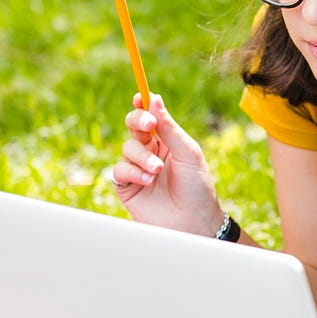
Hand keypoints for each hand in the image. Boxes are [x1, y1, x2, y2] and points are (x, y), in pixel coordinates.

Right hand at [111, 93, 224, 236]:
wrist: (193, 221)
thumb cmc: (197, 187)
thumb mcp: (187, 152)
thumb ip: (169, 127)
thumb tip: (154, 98)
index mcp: (168, 140)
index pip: (151, 116)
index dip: (143, 104)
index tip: (140, 96)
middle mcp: (151, 151)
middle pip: (133, 125)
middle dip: (138, 120)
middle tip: (148, 123)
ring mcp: (137, 168)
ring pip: (127, 147)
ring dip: (142, 156)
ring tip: (158, 170)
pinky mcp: (127, 186)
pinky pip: (119, 169)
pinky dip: (133, 172)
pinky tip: (148, 181)